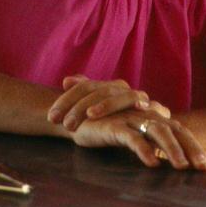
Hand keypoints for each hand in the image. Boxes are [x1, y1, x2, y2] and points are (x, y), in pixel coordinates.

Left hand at [47, 74, 170, 130]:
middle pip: (100, 90)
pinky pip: (146, 112)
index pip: (85, 86)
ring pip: (123, 96)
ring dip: (107, 105)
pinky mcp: (153, 114)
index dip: (66, 100)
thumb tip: (67, 80)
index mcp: (108, 88)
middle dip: (79, 106)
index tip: (51, 117)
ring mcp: (139, 100)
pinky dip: (139, 107)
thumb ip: (85, 89)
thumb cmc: (121, 118)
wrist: (154, 126)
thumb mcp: (100, 106)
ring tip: (91, 115)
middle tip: (65, 124)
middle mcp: (123, 90)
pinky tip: (133, 109)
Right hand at [69, 108, 205, 170]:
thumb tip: (167, 156)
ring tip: (182, 167)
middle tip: (203, 166)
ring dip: (171, 149)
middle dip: (191, 148)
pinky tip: (152, 164)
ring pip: (157, 132)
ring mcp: (132, 119)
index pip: (179, 131)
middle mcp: (146, 116)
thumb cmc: (109, 126)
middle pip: (174, 131)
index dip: (193, 146)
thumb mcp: (133, 133)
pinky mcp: (115, 126)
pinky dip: (143, 150)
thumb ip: (151, 139)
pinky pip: (132, 138)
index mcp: (153, 118)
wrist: (78, 115)